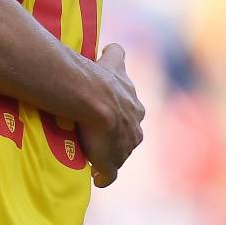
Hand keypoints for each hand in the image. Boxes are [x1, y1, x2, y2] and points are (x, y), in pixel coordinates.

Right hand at [78, 43, 144, 187]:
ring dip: (110, 154)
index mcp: (135, 104)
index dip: (120, 112)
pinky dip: (104, 176)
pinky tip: (96, 178)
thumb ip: (115, 55)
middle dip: (120, 135)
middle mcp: (135, 125)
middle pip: (131, 133)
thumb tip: (114, 46)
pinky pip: (109, 174)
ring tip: (93, 154)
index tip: (108, 112)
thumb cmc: (96, 77)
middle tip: (99, 134)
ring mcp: (124, 145)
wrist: (90, 97)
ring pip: (121, 152)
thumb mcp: (112, 62)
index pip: (132, 110)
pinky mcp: (111, 161)